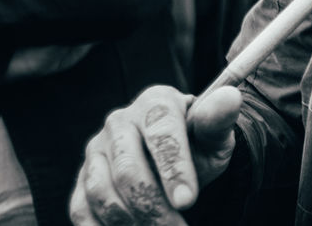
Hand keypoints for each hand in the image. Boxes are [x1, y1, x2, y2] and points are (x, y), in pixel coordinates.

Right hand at [69, 85, 240, 224]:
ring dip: (131, 222)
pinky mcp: (82, 179)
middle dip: (154, 207)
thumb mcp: (214, 135)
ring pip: (102, 193)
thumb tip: (230, 98)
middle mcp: (119, 122)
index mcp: (155, 103)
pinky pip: (81, 209)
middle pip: (128, 171)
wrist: (176, 160)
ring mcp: (96, 151)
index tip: (188, 201)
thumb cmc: (198, 145)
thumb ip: (218, 120)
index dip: (174, 168)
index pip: (160, 132)